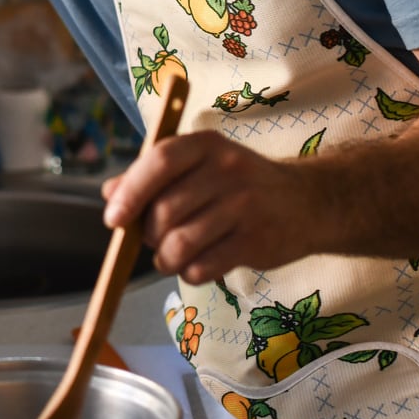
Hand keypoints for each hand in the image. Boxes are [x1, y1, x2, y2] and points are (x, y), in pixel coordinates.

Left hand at [99, 131, 321, 282]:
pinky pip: (203, 267)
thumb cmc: (240, 184)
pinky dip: (190, 273)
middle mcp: (227, 170)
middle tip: (157, 240)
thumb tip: (109, 193)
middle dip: (150, 235)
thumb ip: (153, 176)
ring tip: (173, 257)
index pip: (160, 162)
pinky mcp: (256, 241)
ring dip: (166, 260)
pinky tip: (199, 265)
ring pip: (180, 245)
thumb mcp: (200, 166)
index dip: (131, 191)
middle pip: (165, 211)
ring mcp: (245, 206)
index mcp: (206, 145)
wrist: (308, 203)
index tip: (114, 219)